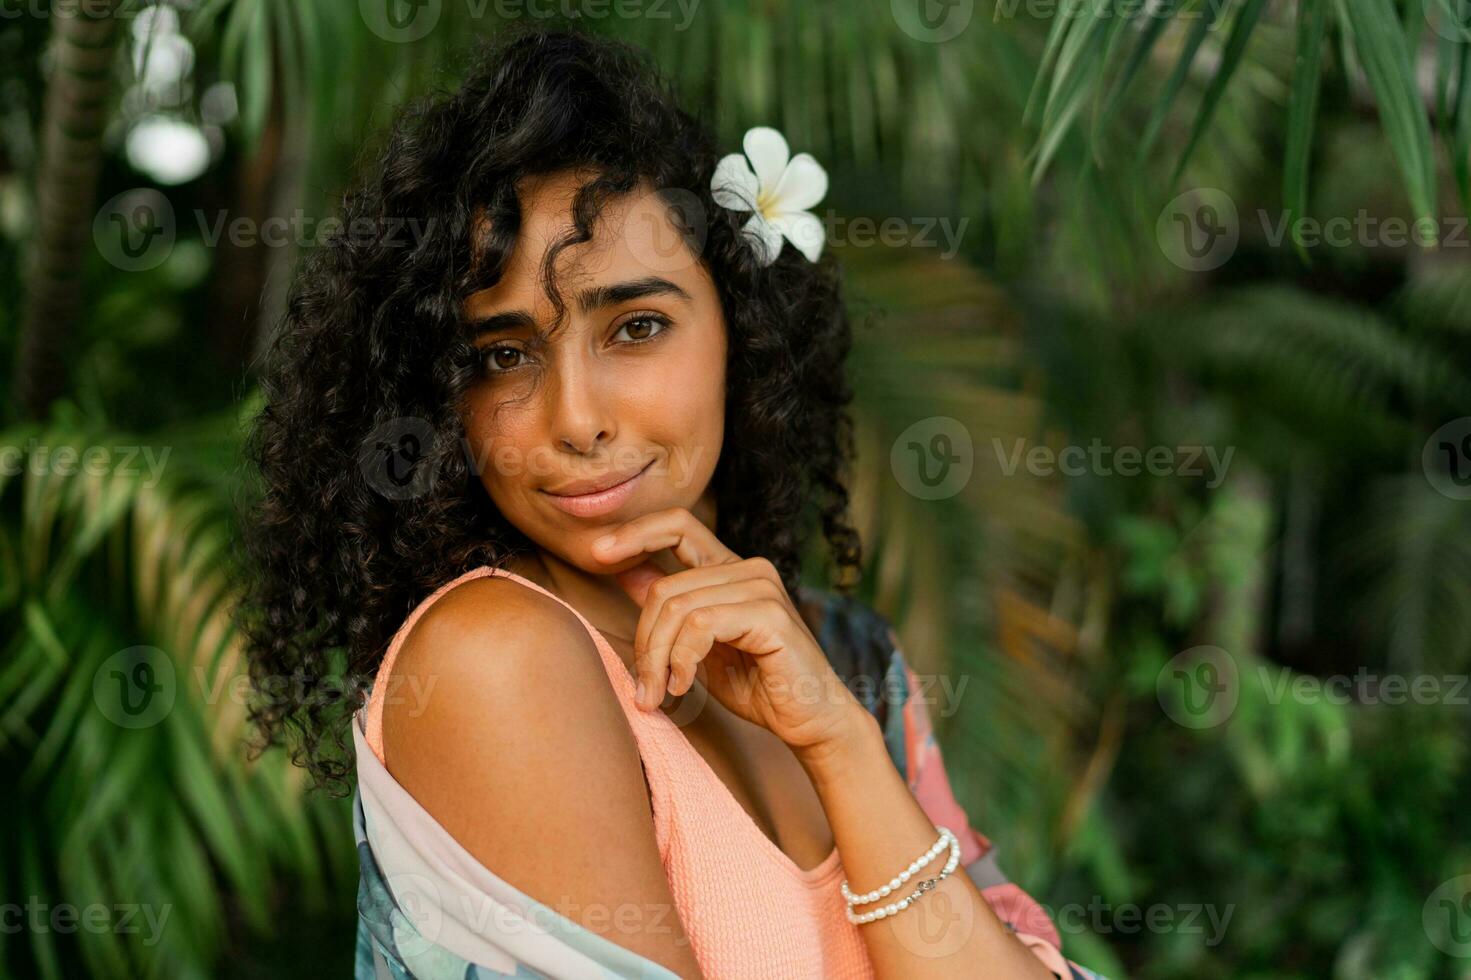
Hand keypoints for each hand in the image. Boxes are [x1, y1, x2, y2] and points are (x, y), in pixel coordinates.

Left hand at [591, 507, 865, 752]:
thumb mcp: (699, 645)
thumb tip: (623, 570)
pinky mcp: (770, 615)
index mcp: (731, 569)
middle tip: (642, 686)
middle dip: (643, 641)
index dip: (634, 532)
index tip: (596, 553)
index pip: (678, 524)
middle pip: (665, 586)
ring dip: (658, 658)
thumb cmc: (758, 684)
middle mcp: (749, 569)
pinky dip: (682, 660)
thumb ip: (670, 607)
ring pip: (678, 608)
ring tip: (659, 693)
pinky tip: (683, 686)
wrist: (811, 721)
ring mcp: (762, 588)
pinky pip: (701, 626)